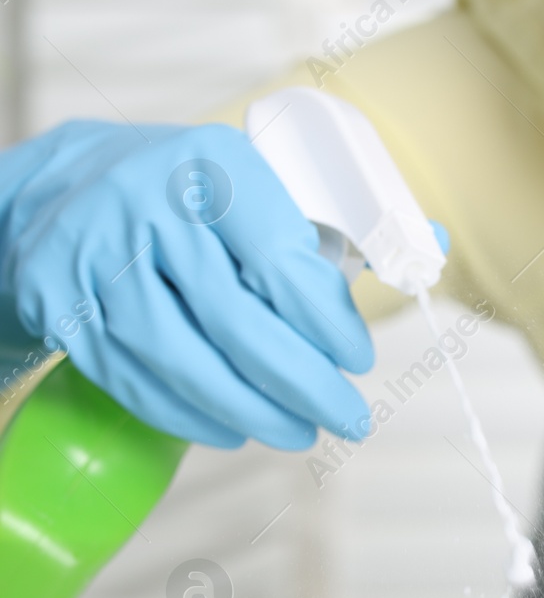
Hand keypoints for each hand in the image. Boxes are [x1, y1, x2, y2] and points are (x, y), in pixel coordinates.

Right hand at [0, 120, 373, 448]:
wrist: (65, 187)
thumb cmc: (189, 196)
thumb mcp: (257, 184)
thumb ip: (339, 221)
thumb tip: (433, 241)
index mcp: (212, 165)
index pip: (281, 259)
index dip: (327, 322)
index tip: (357, 360)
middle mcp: (147, 204)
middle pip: (236, 320)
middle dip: (303, 383)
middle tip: (347, 417)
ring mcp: (94, 255)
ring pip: (181, 359)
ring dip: (250, 409)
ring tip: (300, 431)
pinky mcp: (57, 303)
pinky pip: (131, 377)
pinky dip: (188, 415)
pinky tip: (233, 428)